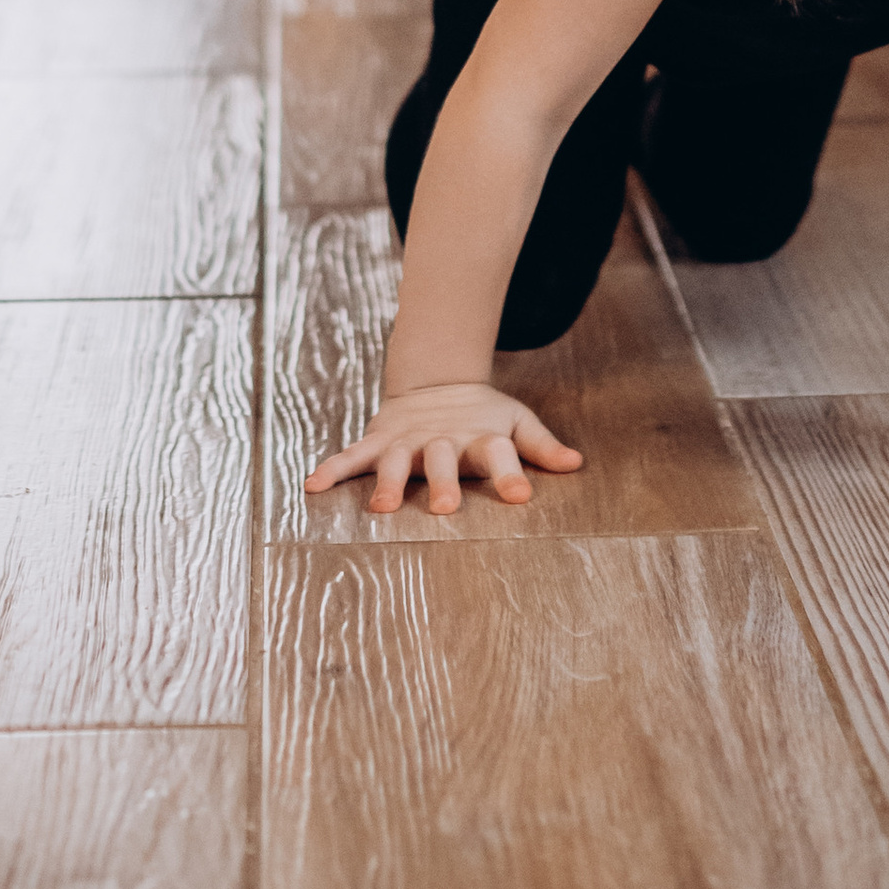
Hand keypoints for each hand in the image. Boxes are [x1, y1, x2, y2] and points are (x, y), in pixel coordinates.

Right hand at [304, 379, 582, 516]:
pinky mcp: (380, 439)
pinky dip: (333, 468)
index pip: (500, 455)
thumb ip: (541, 446)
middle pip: (442, 460)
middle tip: (444, 508)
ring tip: (381, 507)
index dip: (511, 475)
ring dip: (387, 481)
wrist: (438, 381)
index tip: (522, 495)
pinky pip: (353, 456)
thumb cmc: (483, 416)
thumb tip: (575, 463)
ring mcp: (407, 440)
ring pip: (395, 460)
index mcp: (480, 438)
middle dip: (442, 483)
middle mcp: (442, 440)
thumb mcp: (515, 422)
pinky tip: (312, 486)